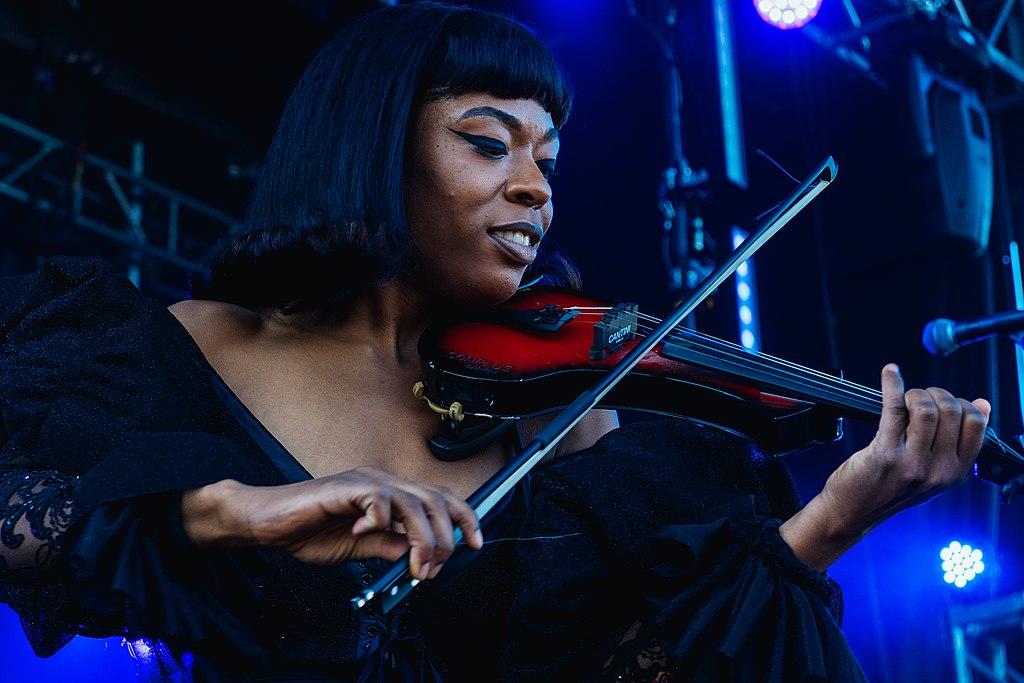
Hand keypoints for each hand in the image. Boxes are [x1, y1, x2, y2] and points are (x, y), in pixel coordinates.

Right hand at [182, 466, 482, 579]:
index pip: (440, 499)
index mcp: (391, 494)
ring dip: (421, 538)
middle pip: (435, 499)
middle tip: (433, 569)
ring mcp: (365, 482)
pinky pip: (378, 500)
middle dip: (445, 537)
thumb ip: (389, 548)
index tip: (476, 545)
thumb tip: (418, 557)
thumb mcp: (361, 548)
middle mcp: (383, 482)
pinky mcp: (345, 487)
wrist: (269, 523)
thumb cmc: (310, 531)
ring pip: (413, 503)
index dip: (464, 518)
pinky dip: (379, 522)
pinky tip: (363, 534)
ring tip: (414, 565)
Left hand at [780, 364, 989, 569]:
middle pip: (952, 411)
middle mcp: (939, 470)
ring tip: (904, 398)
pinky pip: (893, 408)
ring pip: (927, 409)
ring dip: (915, 393)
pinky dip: (892, 384)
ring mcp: (913, 464)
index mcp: (956, 473)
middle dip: (935, 394)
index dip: (961, 404)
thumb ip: (956, 444)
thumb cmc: (890, 487)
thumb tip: (982, 404)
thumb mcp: (933, 472)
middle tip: (917, 398)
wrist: (853, 512)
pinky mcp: (885, 454)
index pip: (976, 424)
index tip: (943, 402)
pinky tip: (890, 374)